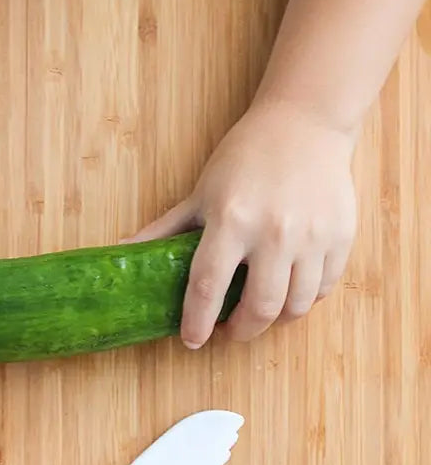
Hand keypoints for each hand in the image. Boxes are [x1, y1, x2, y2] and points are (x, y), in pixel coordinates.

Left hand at [129, 101, 357, 347]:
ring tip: (258, 313)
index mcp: (231, 220)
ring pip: (295, 306)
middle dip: (240, 331)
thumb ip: (166, 229)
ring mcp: (312, 237)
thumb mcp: (200, 192)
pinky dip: (303, 300)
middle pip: (258, 309)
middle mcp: (274, 234)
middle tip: (228, 331)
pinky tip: (287, 292)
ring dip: (273, 320)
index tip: (191, 339)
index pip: (207, 287)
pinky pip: (323, 289)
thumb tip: (123, 251)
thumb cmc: (245, 157)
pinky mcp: (342, 237)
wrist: (304, 124)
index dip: (197, 321)